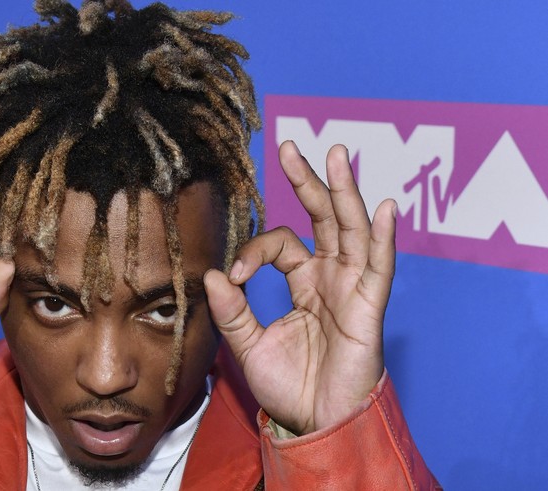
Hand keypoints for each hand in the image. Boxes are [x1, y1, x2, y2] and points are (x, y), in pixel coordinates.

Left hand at [204, 141, 395, 434]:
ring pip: (352, 231)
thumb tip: (212, 274)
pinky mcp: (368, 309)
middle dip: (310, 182)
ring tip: (336, 154)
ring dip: (345, 192)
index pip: (282, 243)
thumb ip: (232, 311)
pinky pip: (378, 268)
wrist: (315, 424)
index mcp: (303, 282)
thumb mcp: (249, 346)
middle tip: (292, 147)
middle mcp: (330, 278)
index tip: (232, 276)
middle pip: (323, 219)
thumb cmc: (289, 387)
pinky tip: (382, 207)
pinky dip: (382, 238)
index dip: (254, 250)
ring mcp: (352, 290)